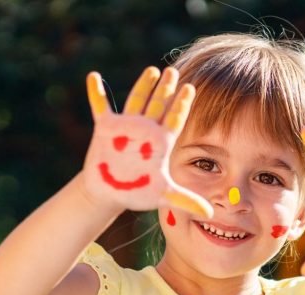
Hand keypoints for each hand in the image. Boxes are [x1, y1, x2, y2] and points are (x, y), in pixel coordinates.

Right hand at [82, 67, 211, 218]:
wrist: (112, 193)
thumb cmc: (140, 192)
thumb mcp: (164, 195)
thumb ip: (187, 201)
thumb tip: (210, 215)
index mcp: (162, 142)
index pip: (175, 119)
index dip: (182, 104)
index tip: (190, 87)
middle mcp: (147, 131)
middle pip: (159, 104)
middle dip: (166, 88)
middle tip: (173, 71)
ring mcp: (127, 127)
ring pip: (137, 101)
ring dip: (143, 86)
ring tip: (152, 70)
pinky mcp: (107, 129)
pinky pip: (100, 107)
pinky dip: (97, 93)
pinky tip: (94, 76)